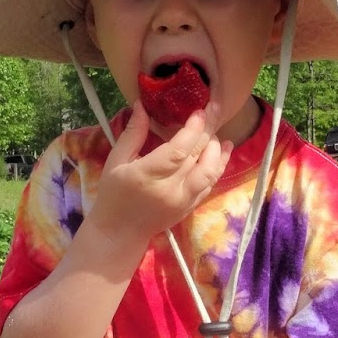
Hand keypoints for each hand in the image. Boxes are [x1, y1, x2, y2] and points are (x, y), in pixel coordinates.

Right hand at [89, 101, 231, 247]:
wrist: (120, 233)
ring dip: (217, 149)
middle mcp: (169, 189)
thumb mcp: (116, 162)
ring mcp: (183, 201)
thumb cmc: (114, 194)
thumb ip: (132, 134)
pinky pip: (210, 184)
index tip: (199, 111)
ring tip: (214, 132)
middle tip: (214, 109)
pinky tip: (223, 149)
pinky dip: (219, 165)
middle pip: (197, 156)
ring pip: (210, 172)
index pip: (177, 150)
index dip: (192, 129)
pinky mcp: (190, 208)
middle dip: (208, 130)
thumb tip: (142, 105)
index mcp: (147, 175)